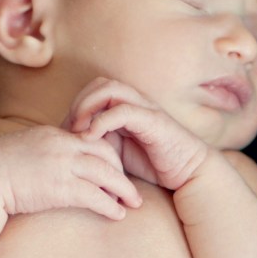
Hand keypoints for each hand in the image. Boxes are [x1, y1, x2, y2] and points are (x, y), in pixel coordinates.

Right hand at [0, 124, 141, 219]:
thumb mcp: (22, 148)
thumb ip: (42, 151)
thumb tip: (49, 161)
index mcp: (54, 134)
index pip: (92, 139)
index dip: (108, 154)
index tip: (116, 168)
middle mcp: (62, 146)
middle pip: (106, 153)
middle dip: (122, 170)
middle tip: (131, 187)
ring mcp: (63, 166)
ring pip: (106, 174)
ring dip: (124, 190)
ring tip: (134, 202)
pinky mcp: (60, 189)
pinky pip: (95, 196)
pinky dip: (110, 206)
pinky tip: (118, 214)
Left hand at [66, 78, 208, 190]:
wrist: (189, 173)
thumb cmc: (156, 164)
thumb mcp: (120, 153)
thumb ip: (101, 143)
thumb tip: (73, 143)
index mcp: (128, 107)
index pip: (95, 91)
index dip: (77, 106)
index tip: (67, 131)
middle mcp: (136, 102)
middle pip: (100, 83)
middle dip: (80, 101)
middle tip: (70, 127)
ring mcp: (145, 108)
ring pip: (110, 89)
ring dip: (88, 106)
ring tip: (78, 129)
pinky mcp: (153, 121)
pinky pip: (122, 110)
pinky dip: (102, 121)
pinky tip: (91, 137)